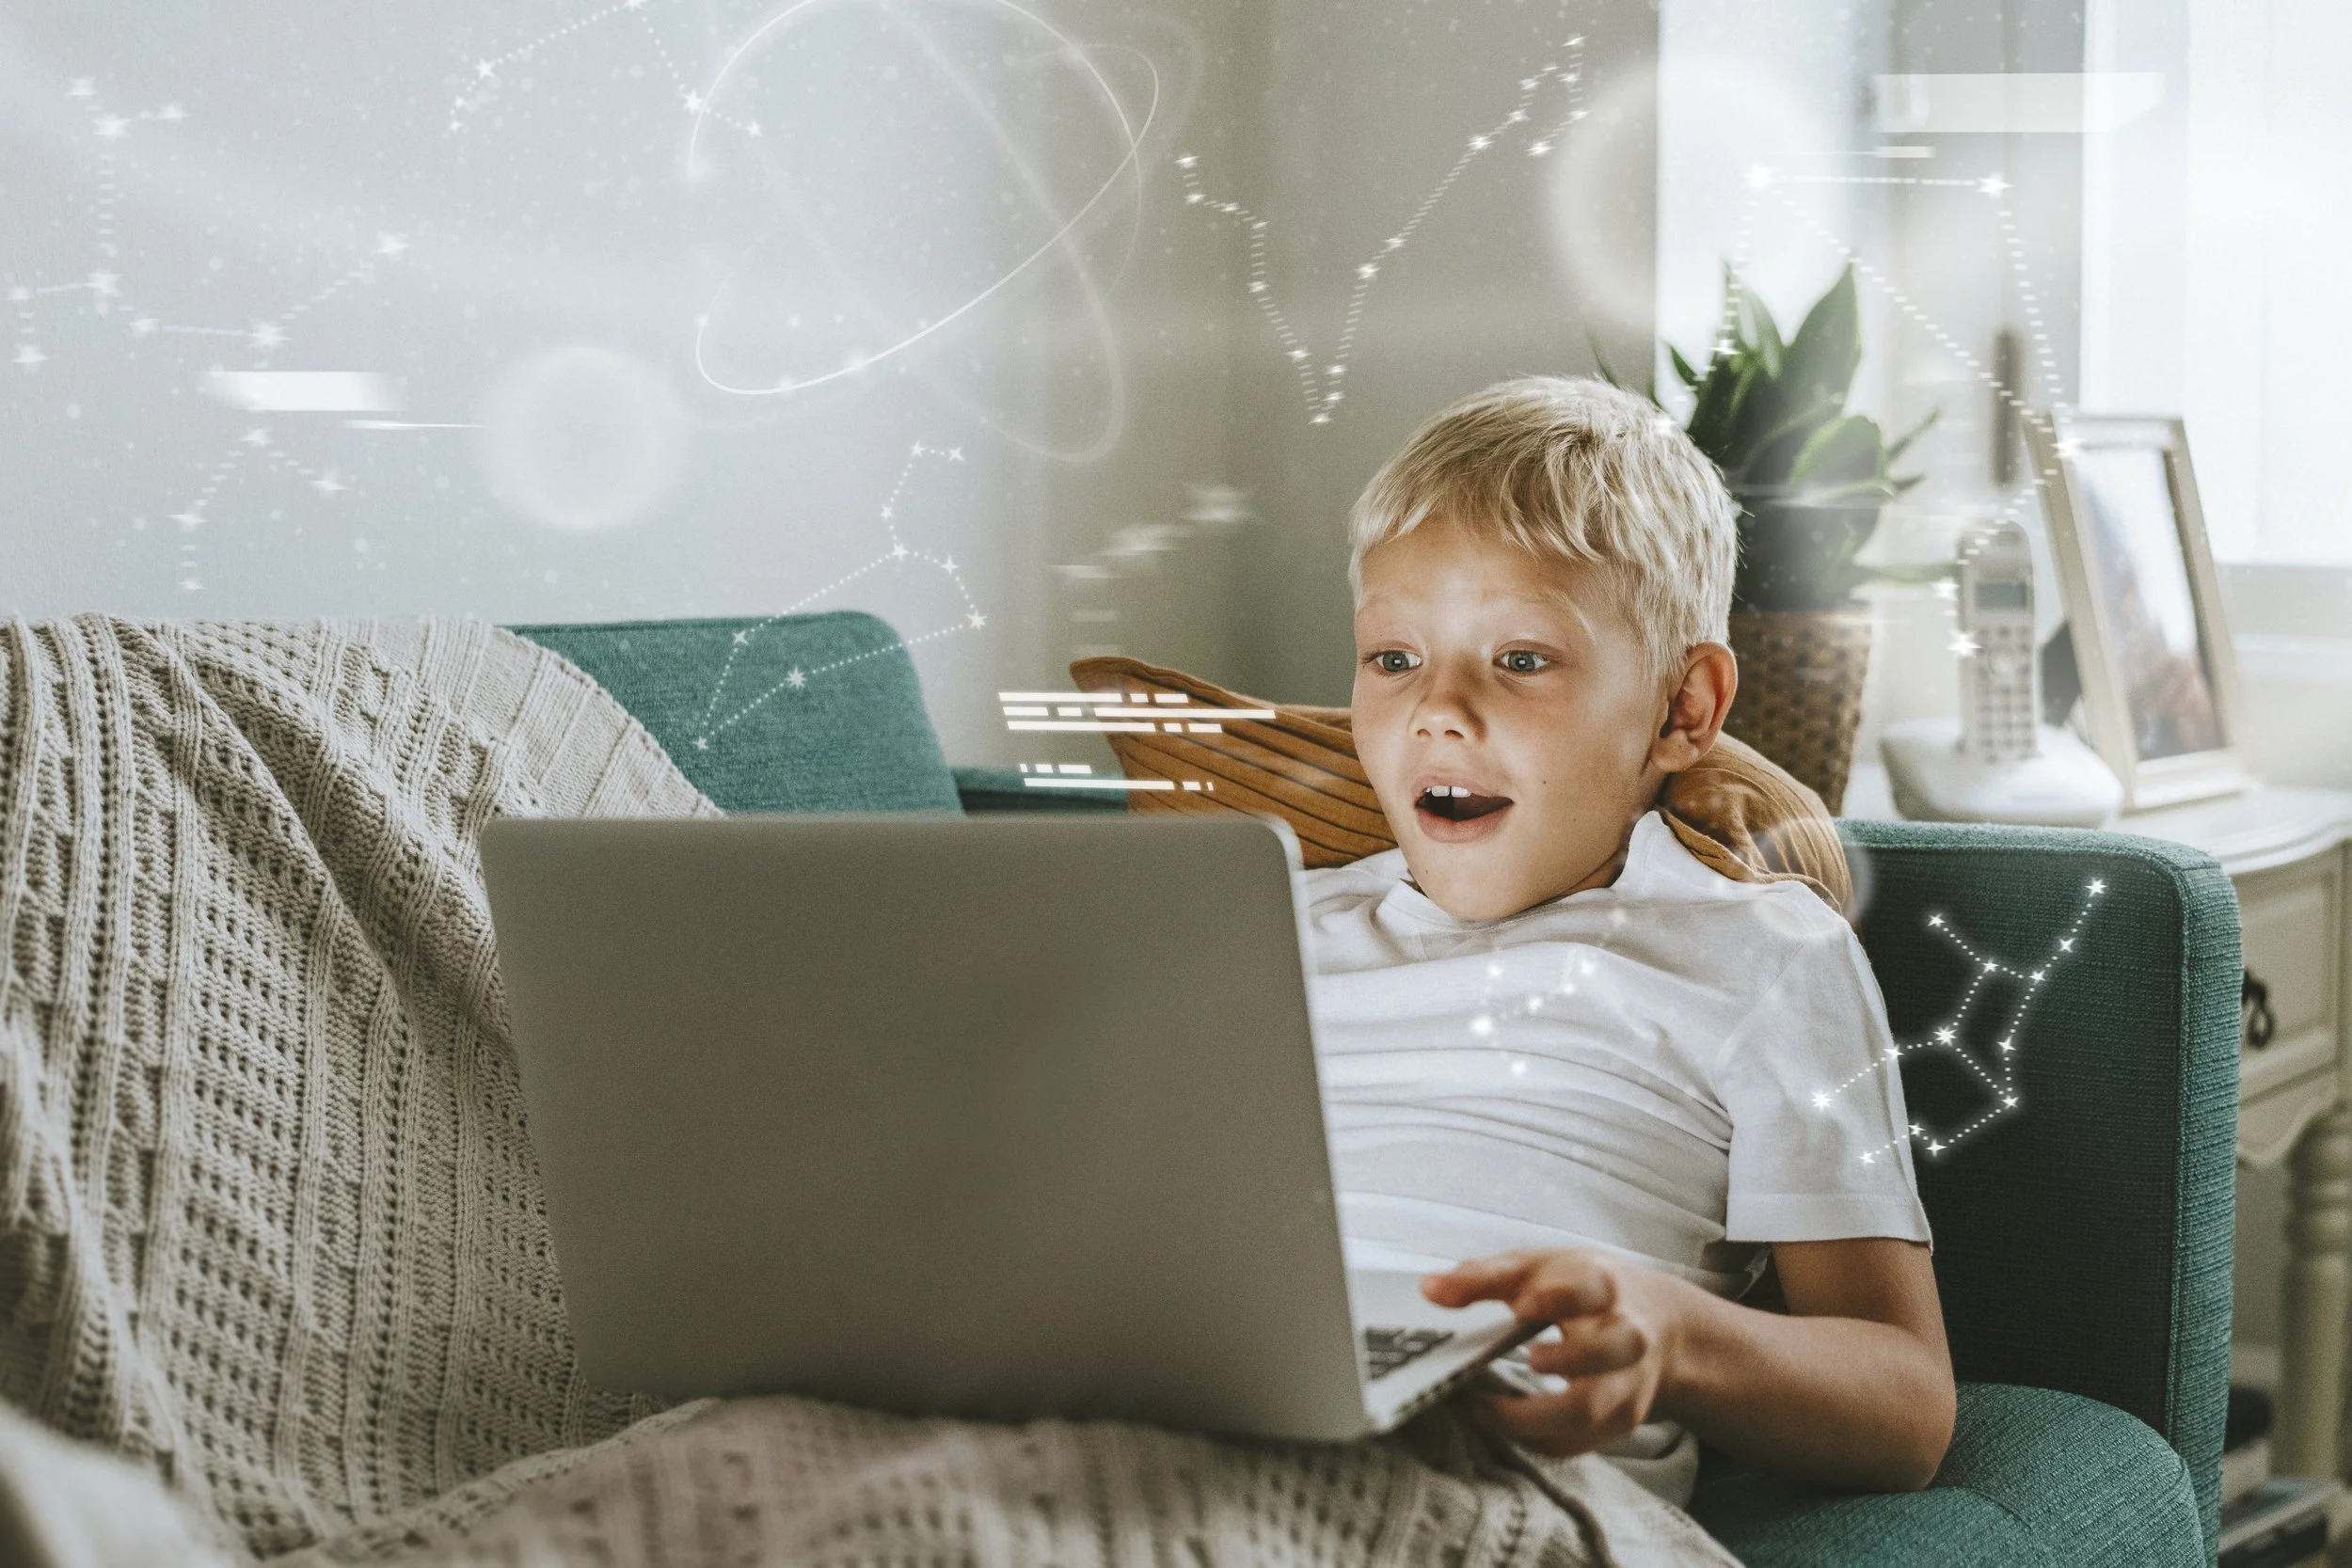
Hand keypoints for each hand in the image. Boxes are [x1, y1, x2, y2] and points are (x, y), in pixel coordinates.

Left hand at [1422, 1248, 1685, 1457]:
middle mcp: (1625, 1336)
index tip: (1521, 1305)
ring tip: (1489, 1410)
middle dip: (1570, 1358)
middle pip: (1611, 1351)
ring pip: (1594, 1409)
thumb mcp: (1540, 1268)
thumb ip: (1484, 1277)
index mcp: (1602, 1287)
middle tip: (1529, 1361)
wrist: (1659, 1323)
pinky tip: (1504, 1427)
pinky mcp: (1619, 1420)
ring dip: (1540, 1417)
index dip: (1557, 1299)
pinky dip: (1538, 1440)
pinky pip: (1578, 1442)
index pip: (1590, 1290)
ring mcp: (1625, 1383)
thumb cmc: (1583, 1289)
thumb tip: (1429, 1290)